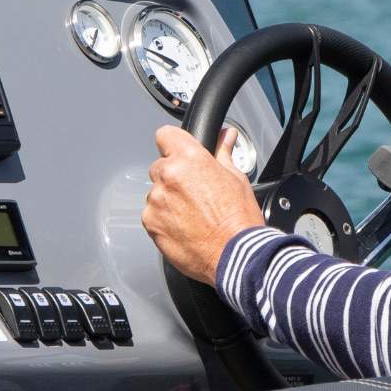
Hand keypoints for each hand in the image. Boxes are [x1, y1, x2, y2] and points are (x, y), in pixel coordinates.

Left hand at [143, 126, 266, 285]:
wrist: (235, 256)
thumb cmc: (239, 219)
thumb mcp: (237, 178)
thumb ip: (223, 153)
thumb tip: (225, 137)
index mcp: (189, 159)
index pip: (166, 135)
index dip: (174, 143)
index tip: (179, 152)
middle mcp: (168, 177)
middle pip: (160, 167)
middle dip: (174, 176)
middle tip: (195, 192)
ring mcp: (156, 202)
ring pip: (156, 193)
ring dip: (168, 200)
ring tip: (192, 215)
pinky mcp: (151, 224)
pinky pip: (153, 215)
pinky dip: (164, 220)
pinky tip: (185, 228)